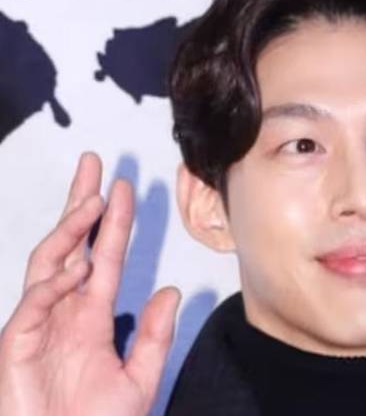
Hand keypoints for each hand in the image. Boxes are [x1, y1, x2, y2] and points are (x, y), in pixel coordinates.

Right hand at [0, 152, 180, 415]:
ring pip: (49, 263)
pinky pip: (33, 305)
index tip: (123, 189)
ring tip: (92, 201)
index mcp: (92, 317)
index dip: (113, 223)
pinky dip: (53, 285)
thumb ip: (154, 335)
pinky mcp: (16, 346)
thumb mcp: (138, 378)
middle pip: (71, 245)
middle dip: (81, 205)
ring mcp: (39, 325)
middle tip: (93, 166)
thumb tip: (169, 291)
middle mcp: (65, 312)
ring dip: (70, 231)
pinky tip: (75, 268)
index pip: (104, 258)